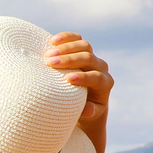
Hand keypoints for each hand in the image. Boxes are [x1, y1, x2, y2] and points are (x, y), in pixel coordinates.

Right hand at [46, 32, 111, 152]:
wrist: (86, 97)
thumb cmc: (84, 108)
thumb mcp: (89, 114)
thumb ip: (90, 112)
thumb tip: (86, 110)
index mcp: (104, 83)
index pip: (96, 77)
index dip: (84, 77)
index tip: (68, 79)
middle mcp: (101, 67)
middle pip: (89, 58)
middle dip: (69, 60)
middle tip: (50, 63)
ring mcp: (92, 56)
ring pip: (84, 46)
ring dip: (66, 48)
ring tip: (48, 54)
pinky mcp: (82, 49)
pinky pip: (77, 39)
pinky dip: (66, 38)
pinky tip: (51, 40)